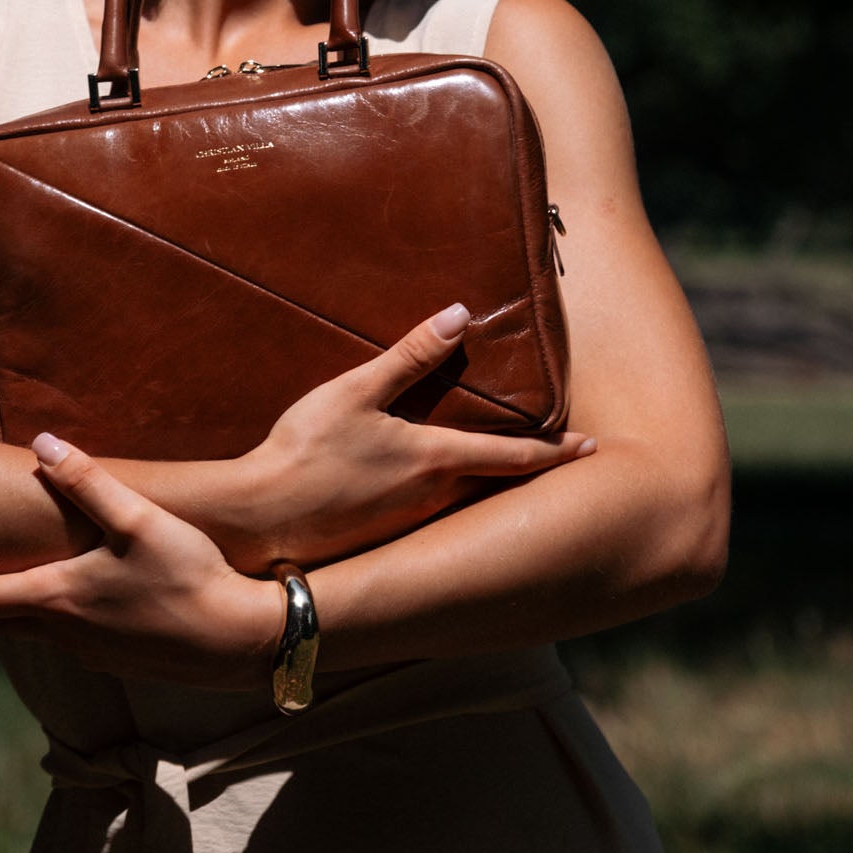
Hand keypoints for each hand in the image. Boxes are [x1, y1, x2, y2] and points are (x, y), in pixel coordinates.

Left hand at [0, 436, 279, 689]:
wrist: (238, 642)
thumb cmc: (190, 577)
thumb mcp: (141, 521)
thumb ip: (89, 482)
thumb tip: (42, 441)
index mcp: (57, 598)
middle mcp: (63, 632)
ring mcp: (89, 651)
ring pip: (26, 627)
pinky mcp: (115, 658)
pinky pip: (61, 635)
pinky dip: (41, 617)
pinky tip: (59, 602)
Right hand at [246, 303, 595, 569]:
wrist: (260, 520)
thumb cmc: (306, 451)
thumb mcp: (357, 391)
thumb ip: (410, 355)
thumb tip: (459, 316)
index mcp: (435, 461)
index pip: (513, 455)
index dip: (556, 451)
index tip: (591, 447)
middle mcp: (434, 499)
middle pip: (496, 483)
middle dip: (530, 470)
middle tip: (561, 456)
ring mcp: (410, 523)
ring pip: (466, 500)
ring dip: (488, 483)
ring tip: (503, 465)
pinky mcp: (385, 536)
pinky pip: (435, 514)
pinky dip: (451, 497)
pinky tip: (434, 488)